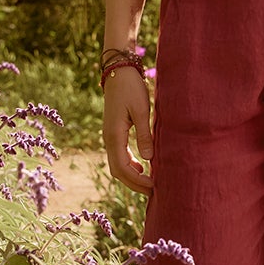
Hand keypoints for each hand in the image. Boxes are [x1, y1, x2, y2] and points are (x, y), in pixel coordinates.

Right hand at [103, 68, 153, 192]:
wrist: (118, 72)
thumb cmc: (131, 89)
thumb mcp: (141, 110)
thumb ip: (144, 135)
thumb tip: (149, 159)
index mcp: (114, 136)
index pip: (123, 169)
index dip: (138, 182)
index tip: (154, 187)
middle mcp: (109, 139)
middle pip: (118, 171)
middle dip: (135, 184)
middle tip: (154, 192)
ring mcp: (110, 136)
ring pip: (118, 165)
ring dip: (132, 176)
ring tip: (150, 183)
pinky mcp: (114, 132)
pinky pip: (120, 156)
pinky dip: (130, 166)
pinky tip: (143, 167)